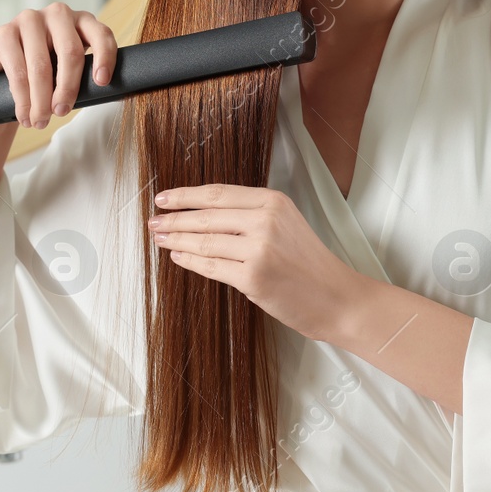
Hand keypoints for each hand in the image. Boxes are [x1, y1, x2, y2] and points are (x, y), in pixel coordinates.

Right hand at [0, 2, 116, 128]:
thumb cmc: (42, 77)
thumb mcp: (68, 71)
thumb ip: (85, 73)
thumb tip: (102, 89)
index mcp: (80, 21)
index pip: (101, 34)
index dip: (105, 57)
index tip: (101, 83)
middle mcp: (56, 14)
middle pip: (71, 51)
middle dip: (67, 88)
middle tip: (61, 112)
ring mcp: (29, 19)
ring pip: (41, 65)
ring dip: (41, 101)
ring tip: (39, 121)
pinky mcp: (3, 32)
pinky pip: (17, 70)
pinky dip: (22, 99)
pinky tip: (24, 114)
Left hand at [149, 184, 366, 341]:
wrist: (336, 298)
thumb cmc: (310, 264)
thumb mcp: (286, 225)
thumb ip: (252, 215)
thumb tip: (205, 213)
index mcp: (273, 201)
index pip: (218, 193)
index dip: (186, 195)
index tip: (164, 198)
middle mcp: (265, 220)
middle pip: (207, 215)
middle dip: (174, 218)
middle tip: (153, 221)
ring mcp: (258, 249)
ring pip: (204, 240)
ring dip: (176, 239)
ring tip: (160, 238)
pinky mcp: (252, 277)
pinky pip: (211, 266)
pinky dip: (190, 261)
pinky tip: (178, 257)